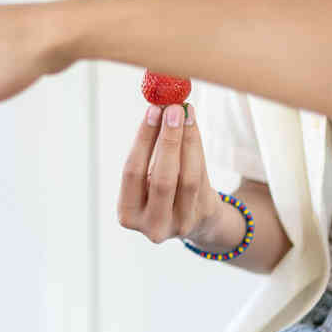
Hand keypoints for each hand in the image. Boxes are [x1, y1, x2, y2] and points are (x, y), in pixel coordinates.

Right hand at [117, 102, 231, 245]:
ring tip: (186, 111)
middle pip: (163, 178)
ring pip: (187, 177)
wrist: (192, 218)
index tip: (152, 111)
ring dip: (188, 140)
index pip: (133, 173)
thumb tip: (160, 105)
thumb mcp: (147, 177)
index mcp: (128, 214)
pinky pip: (203, 177)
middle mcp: (153, 226)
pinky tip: (193, 127)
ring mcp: (180, 225)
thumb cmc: (161, 188)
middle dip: (168, 140)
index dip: (143, 141)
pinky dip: (198, 148)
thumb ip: (150, 149)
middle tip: (173, 108)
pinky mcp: (202, 216)